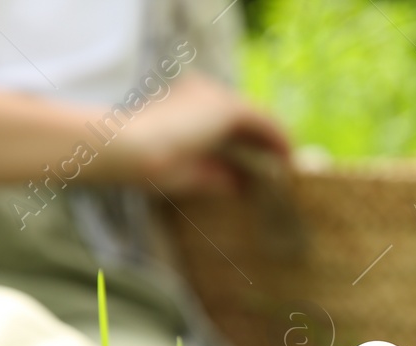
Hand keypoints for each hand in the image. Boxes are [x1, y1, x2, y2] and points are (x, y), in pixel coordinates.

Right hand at [97, 74, 290, 193]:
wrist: (128, 149)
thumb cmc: (144, 164)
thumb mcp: (187, 170)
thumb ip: (216, 173)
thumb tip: (242, 185)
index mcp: (184, 101)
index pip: (222, 119)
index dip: (244, 140)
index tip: (259, 161)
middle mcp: (201, 91)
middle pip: (242, 116)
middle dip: (262, 139)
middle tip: (280, 163)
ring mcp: (214, 96)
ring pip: (256, 117)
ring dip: (274, 140)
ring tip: (287, 164)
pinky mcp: (227, 108)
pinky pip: (264, 122)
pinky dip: (278, 141)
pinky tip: (288, 160)